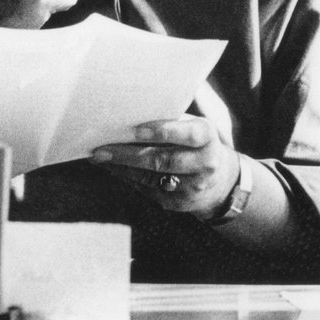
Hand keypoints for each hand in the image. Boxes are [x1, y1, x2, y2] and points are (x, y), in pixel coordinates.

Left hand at [90, 116, 240, 218]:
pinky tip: (111, 168)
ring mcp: (192, 187)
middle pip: (163, 160)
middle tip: (101, 149)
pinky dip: (126, 177)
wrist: (220, 182)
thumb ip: (168, 122)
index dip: (163, 131)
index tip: (135, 129)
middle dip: (128, 154)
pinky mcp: (178, 203)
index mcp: (207, 137)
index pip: (187, 134)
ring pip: (151, 178)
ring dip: (121, 167)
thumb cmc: (193, 143)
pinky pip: (147, 190)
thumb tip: (125, 116)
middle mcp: (204, 164)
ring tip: (99, 157)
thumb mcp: (191, 127)